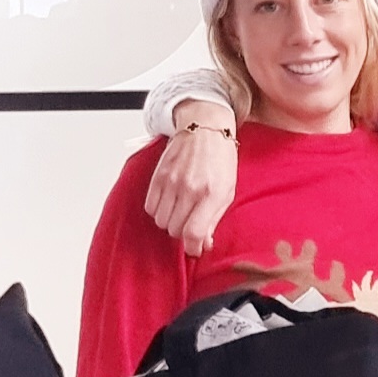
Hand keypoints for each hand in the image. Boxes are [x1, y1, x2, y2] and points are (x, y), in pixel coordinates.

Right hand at [144, 113, 237, 258]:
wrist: (205, 128)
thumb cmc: (220, 159)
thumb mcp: (227, 190)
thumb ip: (214, 219)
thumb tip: (203, 245)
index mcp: (211, 193)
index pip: (193, 232)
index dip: (192, 247)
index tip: (195, 248)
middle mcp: (190, 188)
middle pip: (175, 230)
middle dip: (183, 232)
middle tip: (190, 223)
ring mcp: (171, 181)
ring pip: (160, 221)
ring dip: (170, 222)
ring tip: (181, 211)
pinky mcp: (158, 176)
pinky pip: (150, 207)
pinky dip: (158, 210)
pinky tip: (170, 202)